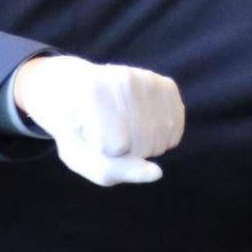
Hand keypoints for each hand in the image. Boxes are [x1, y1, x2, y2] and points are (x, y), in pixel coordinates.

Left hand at [12, 56, 184, 186]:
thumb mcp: (77, 155)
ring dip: (144, 148)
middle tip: (104, 130)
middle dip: (125, 152)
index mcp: (93, 90)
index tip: (86, 130)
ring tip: (120, 126)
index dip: (103, 151)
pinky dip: (161, 138)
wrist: (76, 90)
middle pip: (143, 146)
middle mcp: (124, 78)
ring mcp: (148, 79)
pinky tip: (141, 125)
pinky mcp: (166, 85)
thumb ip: (110, 170)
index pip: (117, 147)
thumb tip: (157, 173)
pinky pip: (175, 130)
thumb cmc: (76, 128)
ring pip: (162, 140)